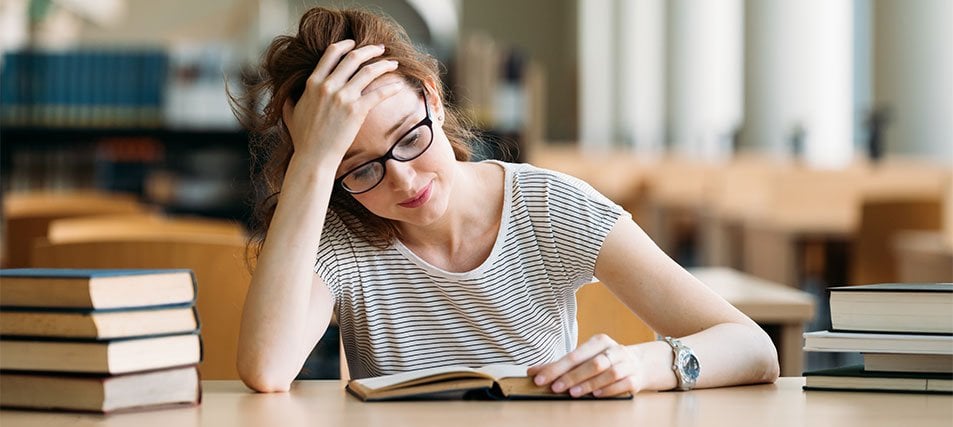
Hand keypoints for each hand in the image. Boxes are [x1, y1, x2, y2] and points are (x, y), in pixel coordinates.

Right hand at [282, 39, 401, 162]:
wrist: (314, 157)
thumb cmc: (303, 139)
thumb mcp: (291, 113)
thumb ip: (292, 99)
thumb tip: (289, 94)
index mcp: (313, 83)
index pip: (332, 53)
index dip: (346, 44)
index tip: (355, 43)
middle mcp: (328, 86)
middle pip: (353, 57)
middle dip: (370, 50)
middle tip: (381, 49)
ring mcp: (343, 97)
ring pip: (368, 71)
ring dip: (384, 64)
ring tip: (393, 63)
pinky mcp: (356, 110)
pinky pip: (378, 93)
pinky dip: (390, 88)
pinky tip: (399, 86)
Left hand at [527, 334, 643, 397]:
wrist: (640, 364)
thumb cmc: (605, 360)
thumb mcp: (585, 358)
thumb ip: (560, 365)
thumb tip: (532, 372)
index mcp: (599, 342)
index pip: (574, 354)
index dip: (557, 367)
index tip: (540, 378)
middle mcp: (614, 350)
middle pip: (592, 363)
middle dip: (572, 376)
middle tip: (555, 388)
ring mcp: (626, 364)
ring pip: (608, 373)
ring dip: (590, 384)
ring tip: (573, 393)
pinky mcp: (635, 378)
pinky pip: (622, 384)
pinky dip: (609, 390)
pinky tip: (596, 395)